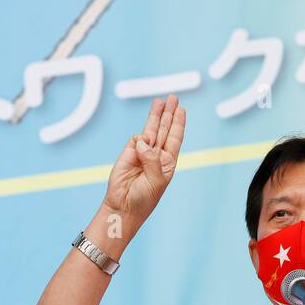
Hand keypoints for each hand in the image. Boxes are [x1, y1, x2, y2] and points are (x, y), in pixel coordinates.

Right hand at [102, 95, 186, 236]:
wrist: (123, 206)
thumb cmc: (144, 198)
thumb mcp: (157, 180)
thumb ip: (153, 159)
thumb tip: (143, 141)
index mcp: (167, 162)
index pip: (175, 138)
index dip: (178, 123)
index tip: (182, 109)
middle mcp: (156, 155)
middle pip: (164, 129)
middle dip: (169, 113)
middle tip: (173, 98)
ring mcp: (141, 153)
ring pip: (151, 129)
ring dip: (156, 115)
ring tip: (160, 101)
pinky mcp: (128, 152)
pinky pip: (136, 139)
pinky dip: (141, 140)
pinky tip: (142, 146)